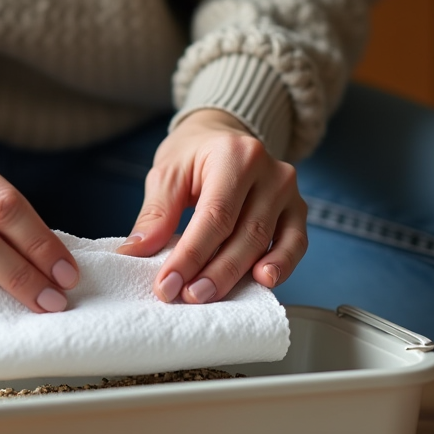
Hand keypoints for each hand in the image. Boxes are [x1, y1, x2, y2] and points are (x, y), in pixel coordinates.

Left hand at [117, 109, 307, 302]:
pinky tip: (264, 282)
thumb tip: (136, 253)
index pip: (214, 215)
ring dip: (238, 275)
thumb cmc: (194, 156)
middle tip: (188, 296)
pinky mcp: (298, 208)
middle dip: (214, 271)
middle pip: (244, 233)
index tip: (167, 284)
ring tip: (209, 295)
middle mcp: (270, 171)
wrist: (224, 137)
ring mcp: (287, 191)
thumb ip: (156, 213)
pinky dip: (282, 266)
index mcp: (235, 155)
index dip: (191, 254)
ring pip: (266, 242)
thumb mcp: (167, 173)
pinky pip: (295, 243)